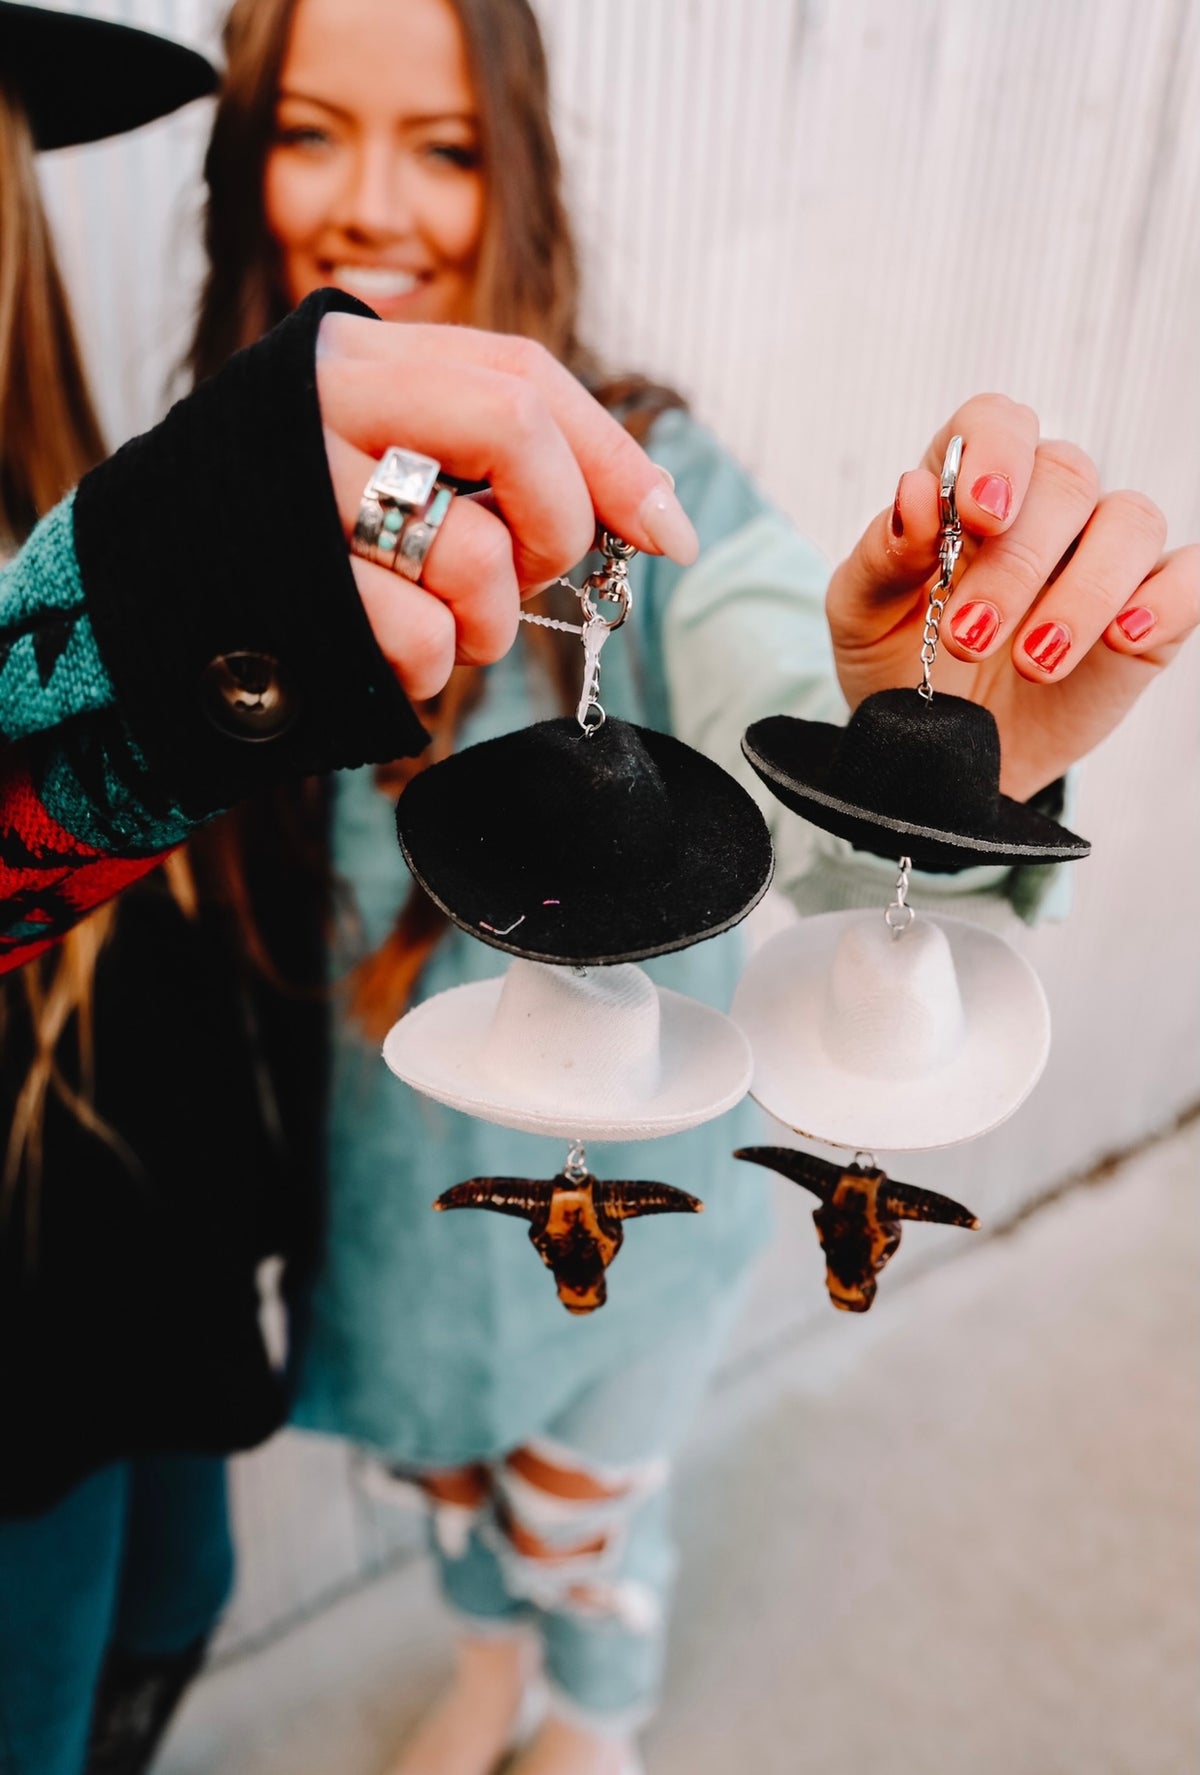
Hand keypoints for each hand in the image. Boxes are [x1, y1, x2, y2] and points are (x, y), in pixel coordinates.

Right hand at [315, 315, 698, 700]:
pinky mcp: (287, 589)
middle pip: (510, 424)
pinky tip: (394, 656)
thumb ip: (488, 457)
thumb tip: (650, 514)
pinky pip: (422, 638)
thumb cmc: (299, 538)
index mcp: (358, 355)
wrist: (145, 603)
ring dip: (491, 619)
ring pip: (474, 550)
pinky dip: (434, 667)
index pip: (521, 372)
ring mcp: (298, 492)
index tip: (671, 533)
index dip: (614, 456)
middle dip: (555, 523)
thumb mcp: (384, 462)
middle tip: (536, 574)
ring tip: (456, 630)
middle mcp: (324, 401)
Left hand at [825, 395, 1198, 799]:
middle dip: (1018, 561)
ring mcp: (1101, 555)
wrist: (938, 751)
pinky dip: (1165, 601)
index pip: (995, 422)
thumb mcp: (860, 618)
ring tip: (1035, 662)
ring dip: (1084, 592)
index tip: (980, 512)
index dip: (995, 451)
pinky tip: (1124, 636)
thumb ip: (882, 556)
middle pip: (1064, 478)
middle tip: (969, 637)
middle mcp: (1044, 507)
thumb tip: (916, 493)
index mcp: (967, 490)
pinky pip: (1188, 578)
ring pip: (1131, 521)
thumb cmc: (897, 666)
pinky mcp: (1149, 611)